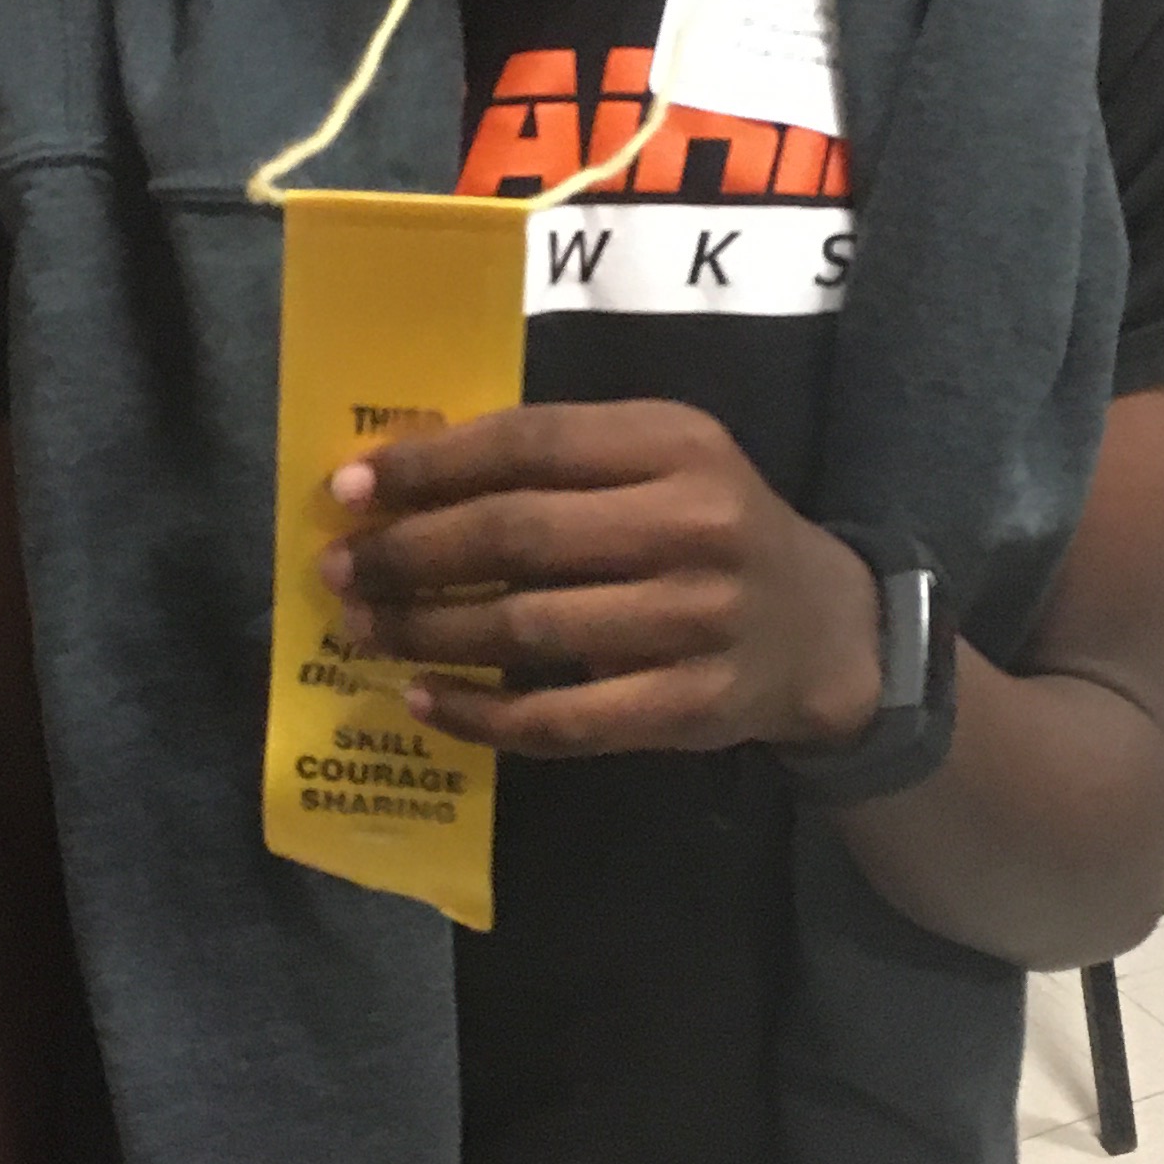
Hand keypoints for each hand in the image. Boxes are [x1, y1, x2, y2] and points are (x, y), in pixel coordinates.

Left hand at [320, 400, 882, 760]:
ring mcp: (696, 621)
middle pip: (518, 536)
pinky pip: (560, 720)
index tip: (349, 488)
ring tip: (363, 630)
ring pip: (527, 629)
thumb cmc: (710, 529)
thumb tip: (402, 480)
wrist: (824, 632)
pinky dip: (479, 716)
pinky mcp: (690, 707)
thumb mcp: (661, 462)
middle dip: (409, 553)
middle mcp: (693, 524)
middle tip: (339, 568)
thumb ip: (558, 459)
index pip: (530, 443)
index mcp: (675, 442)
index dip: (430, 466)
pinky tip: (425, 702)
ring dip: (427, 632)